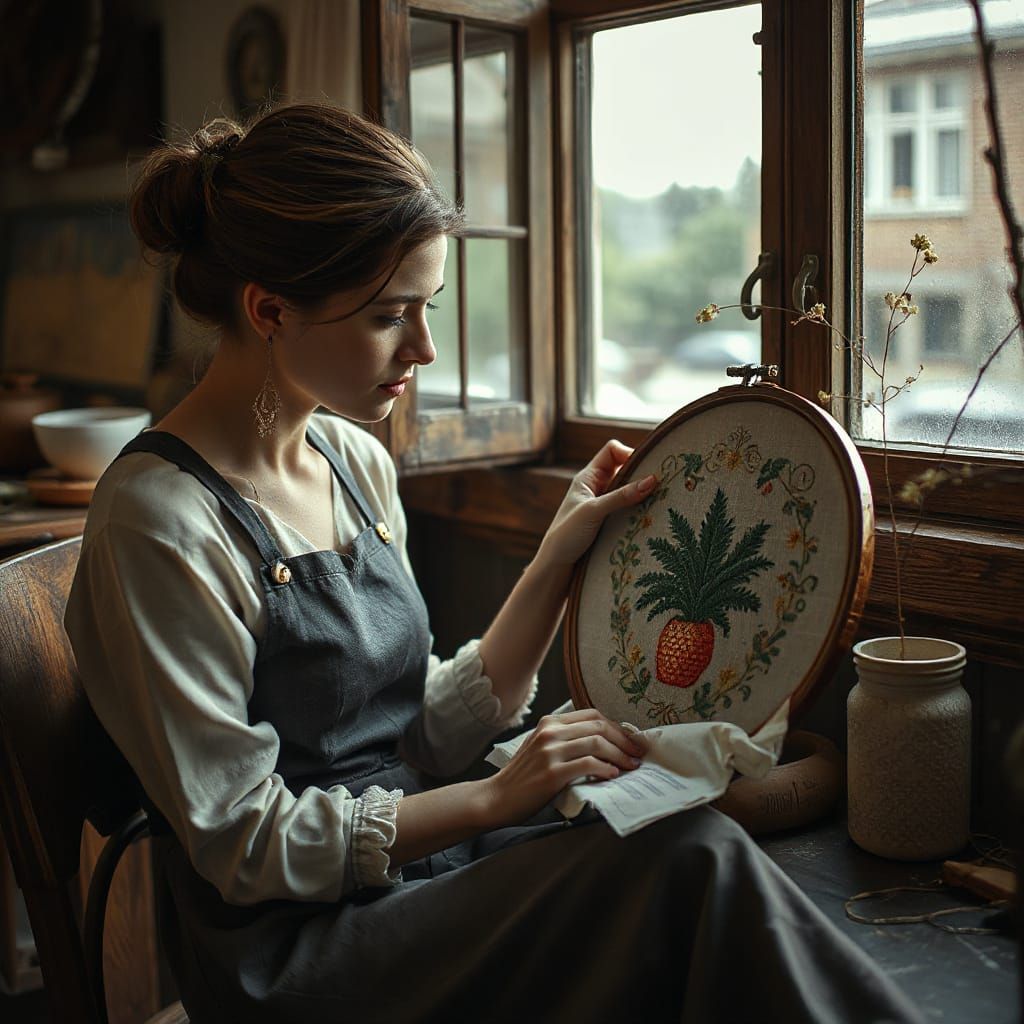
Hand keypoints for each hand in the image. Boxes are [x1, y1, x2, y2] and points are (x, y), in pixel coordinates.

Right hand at [480, 708, 647, 826]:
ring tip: (630, 767)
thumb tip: (605, 743)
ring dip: (620, 756)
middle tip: (637, 754)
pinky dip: (605, 769)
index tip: (631, 741)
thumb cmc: (523, 776)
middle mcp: (550, 732)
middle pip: (599, 727)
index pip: (593, 715)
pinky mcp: (551, 773)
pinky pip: (588, 765)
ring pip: (597, 744)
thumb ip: (566, 740)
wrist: (497, 797)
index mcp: (550, 723)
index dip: (617, 727)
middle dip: (624, 741)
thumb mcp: (541, 747)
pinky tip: (612, 775)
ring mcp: (550, 752)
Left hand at [536, 439, 656, 567]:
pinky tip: (647, 515)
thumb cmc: (566, 535)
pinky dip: (638, 508)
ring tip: (657, 500)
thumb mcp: (594, 512)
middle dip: (641, 474)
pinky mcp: (608, 520)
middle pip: (624, 469)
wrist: (556, 565)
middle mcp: (596, 487)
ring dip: (640, 494)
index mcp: (587, 478)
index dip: (628, 453)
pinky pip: (627, 507)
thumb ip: (621, 496)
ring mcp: (603, 504)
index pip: (612, 451)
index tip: (646, 467)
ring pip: (628, 490)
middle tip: (659, 484)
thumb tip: (652, 480)